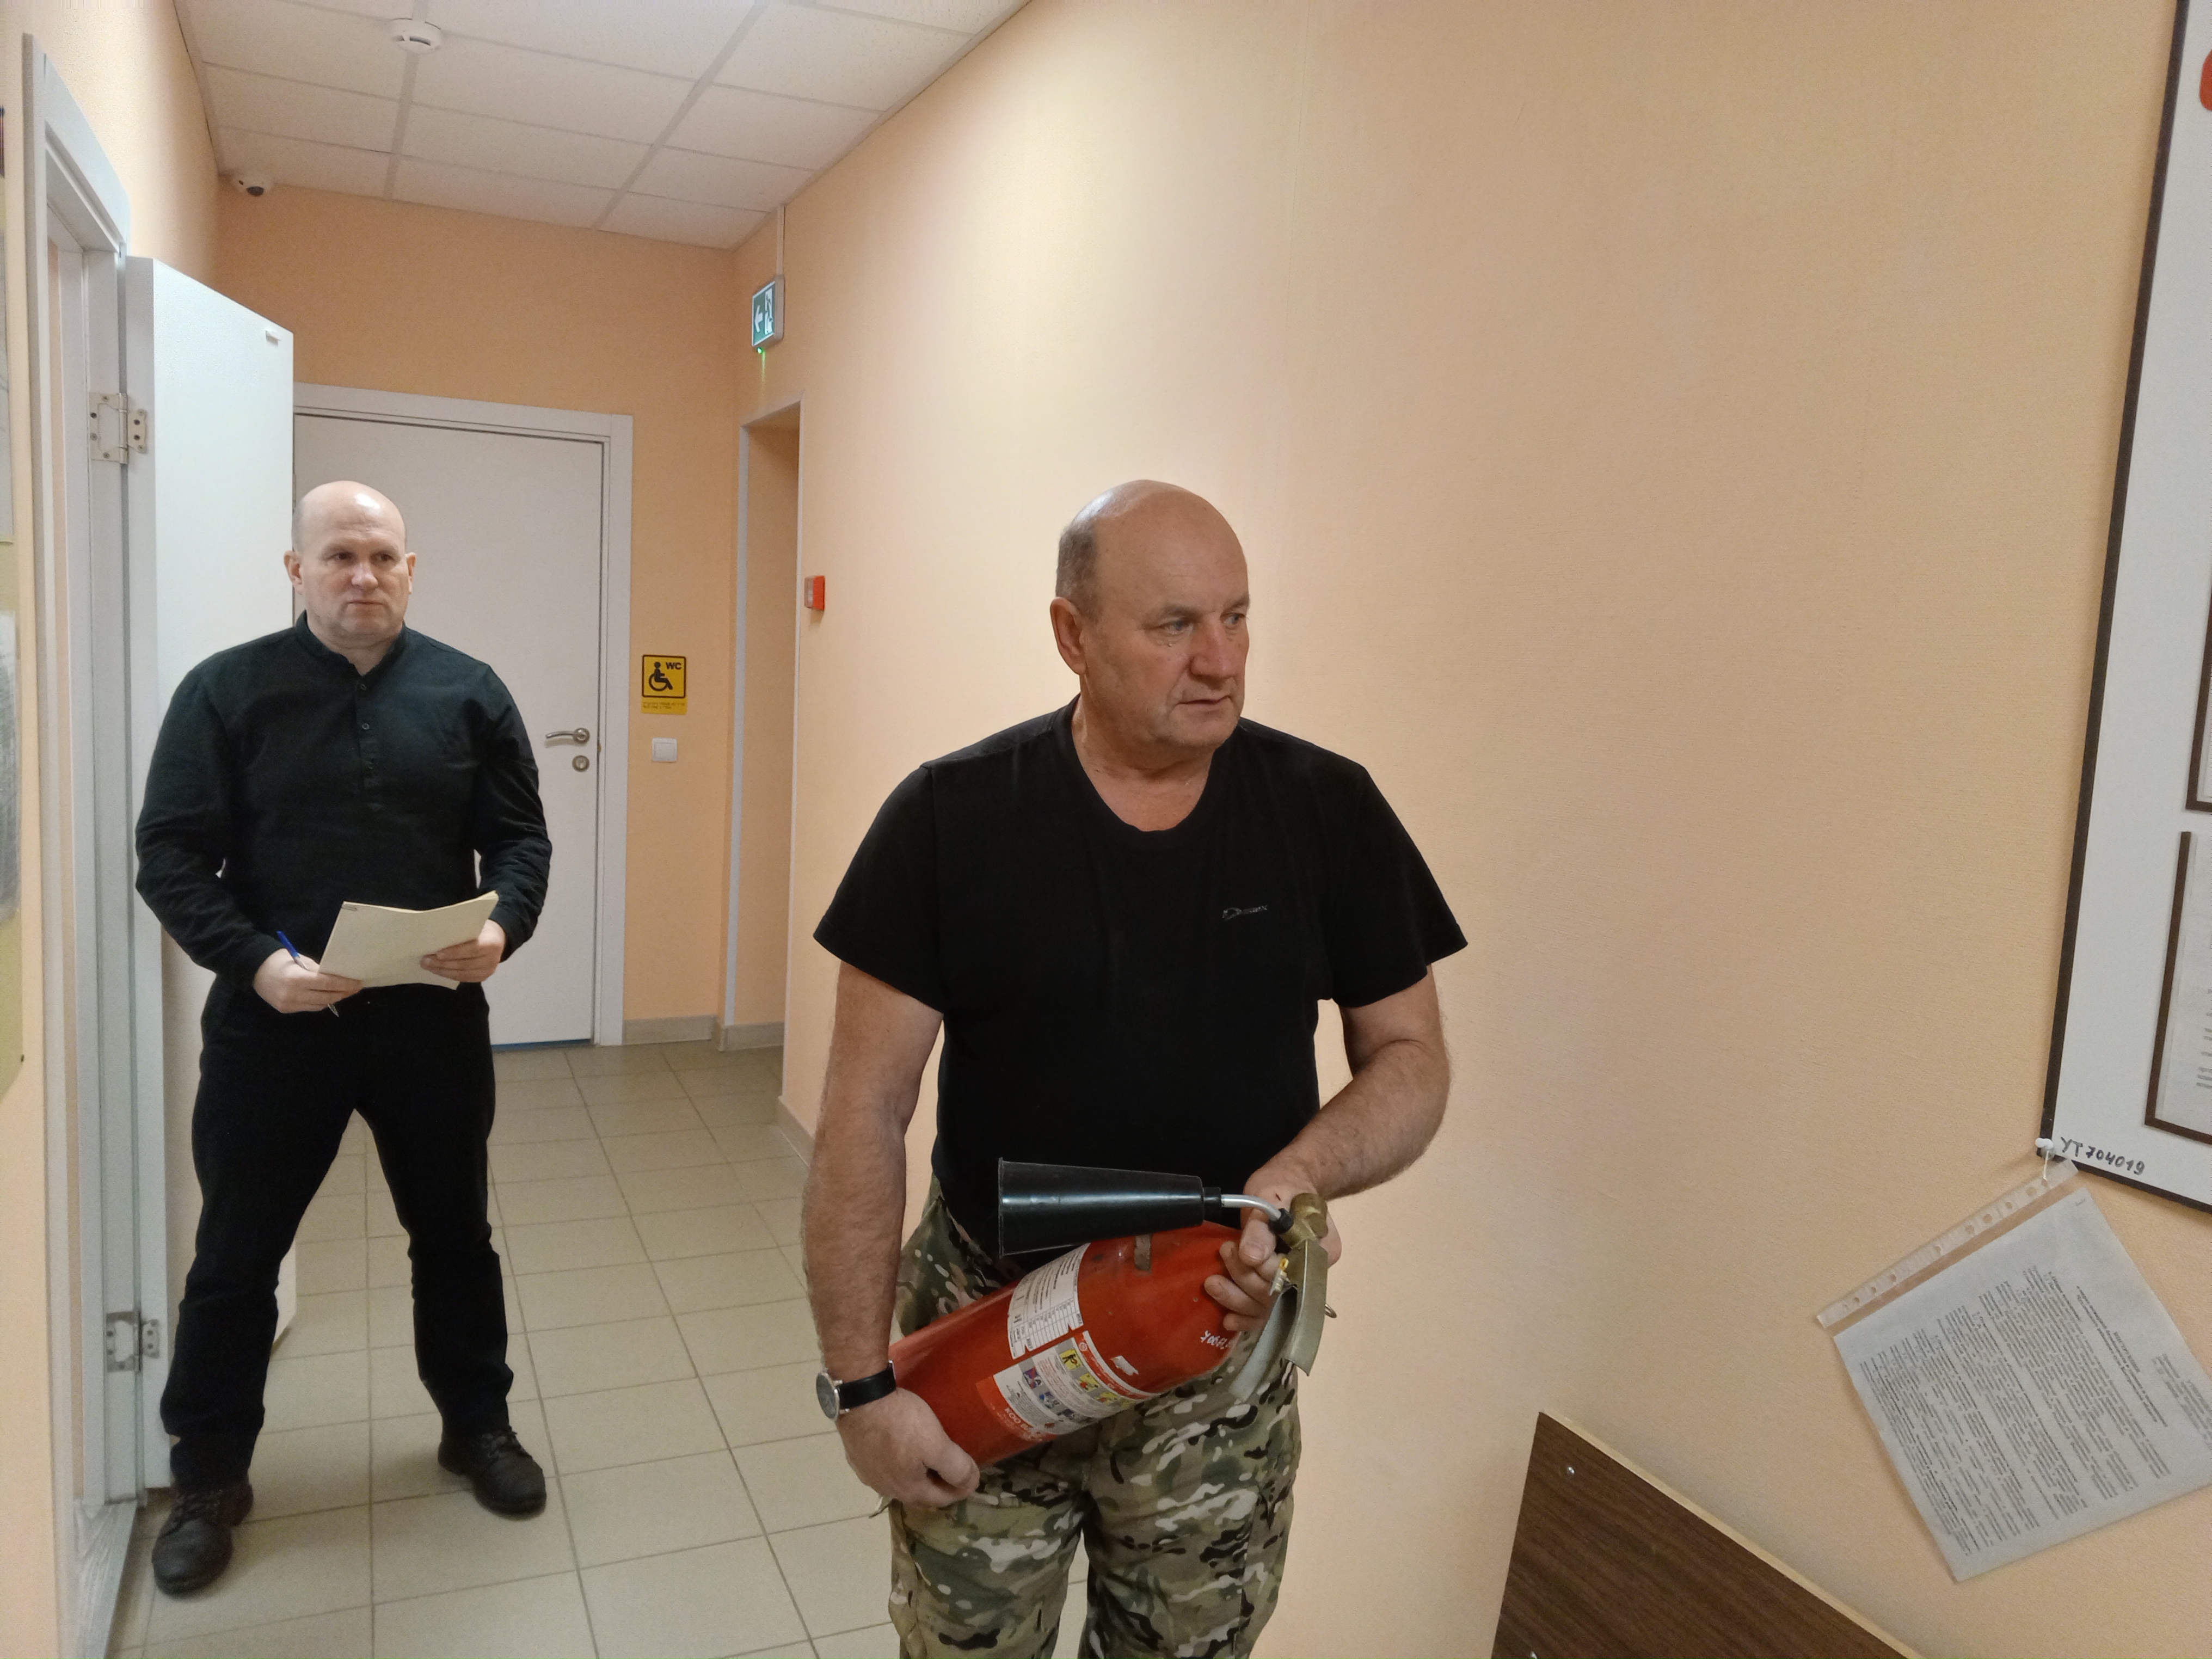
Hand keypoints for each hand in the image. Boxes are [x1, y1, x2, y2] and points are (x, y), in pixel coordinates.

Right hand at [253, 947, 362, 1013]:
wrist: (253, 970)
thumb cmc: (279, 960)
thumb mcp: (299, 959)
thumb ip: (317, 970)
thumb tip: (336, 976)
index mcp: (296, 978)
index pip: (327, 983)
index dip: (344, 984)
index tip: (357, 983)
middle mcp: (293, 994)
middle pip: (325, 997)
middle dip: (343, 993)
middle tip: (355, 988)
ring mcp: (288, 1004)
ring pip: (319, 1005)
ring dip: (333, 999)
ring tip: (344, 992)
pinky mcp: (286, 1010)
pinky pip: (309, 1007)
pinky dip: (320, 1002)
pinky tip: (327, 996)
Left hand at [422, 920, 505, 982]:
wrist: (497, 938)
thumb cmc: (481, 928)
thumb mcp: (475, 925)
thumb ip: (462, 932)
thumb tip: (437, 937)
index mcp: (492, 943)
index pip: (472, 949)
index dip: (455, 952)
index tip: (438, 953)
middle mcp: (493, 959)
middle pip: (464, 964)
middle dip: (442, 963)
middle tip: (425, 960)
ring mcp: (488, 970)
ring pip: (461, 973)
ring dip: (442, 970)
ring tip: (427, 965)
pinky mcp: (483, 977)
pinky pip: (463, 978)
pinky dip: (448, 974)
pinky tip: (437, 970)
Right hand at [836, 1387, 978, 1508]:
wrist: (860, 1399)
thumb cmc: (901, 1422)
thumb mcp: (936, 1444)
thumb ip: (957, 1467)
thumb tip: (971, 1483)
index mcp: (908, 1491)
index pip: (941, 1500)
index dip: (960, 1490)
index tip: (972, 1476)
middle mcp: (887, 1489)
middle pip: (920, 1493)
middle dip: (938, 1485)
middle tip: (952, 1468)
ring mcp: (869, 1474)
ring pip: (900, 1482)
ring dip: (916, 1475)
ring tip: (928, 1457)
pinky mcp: (857, 1458)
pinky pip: (884, 1467)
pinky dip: (897, 1463)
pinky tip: (900, 1448)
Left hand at [1203, 1165, 1344, 1332]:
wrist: (1286, 1186)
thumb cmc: (1281, 1187)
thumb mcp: (1270, 1197)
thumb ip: (1262, 1228)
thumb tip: (1251, 1257)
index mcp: (1320, 1248)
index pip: (1290, 1272)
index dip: (1260, 1267)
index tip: (1235, 1249)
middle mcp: (1312, 1272)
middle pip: (1279, 1293)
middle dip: (1245, 1279)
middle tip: (1223, 1254)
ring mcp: (1298, 1284)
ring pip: (1270, 1309)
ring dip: (1238, 1300)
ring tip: (1213, 1284)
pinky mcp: (1282, 1290)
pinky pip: (1267, 1314)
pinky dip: (1247, 1319)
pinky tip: (1228, 1319)